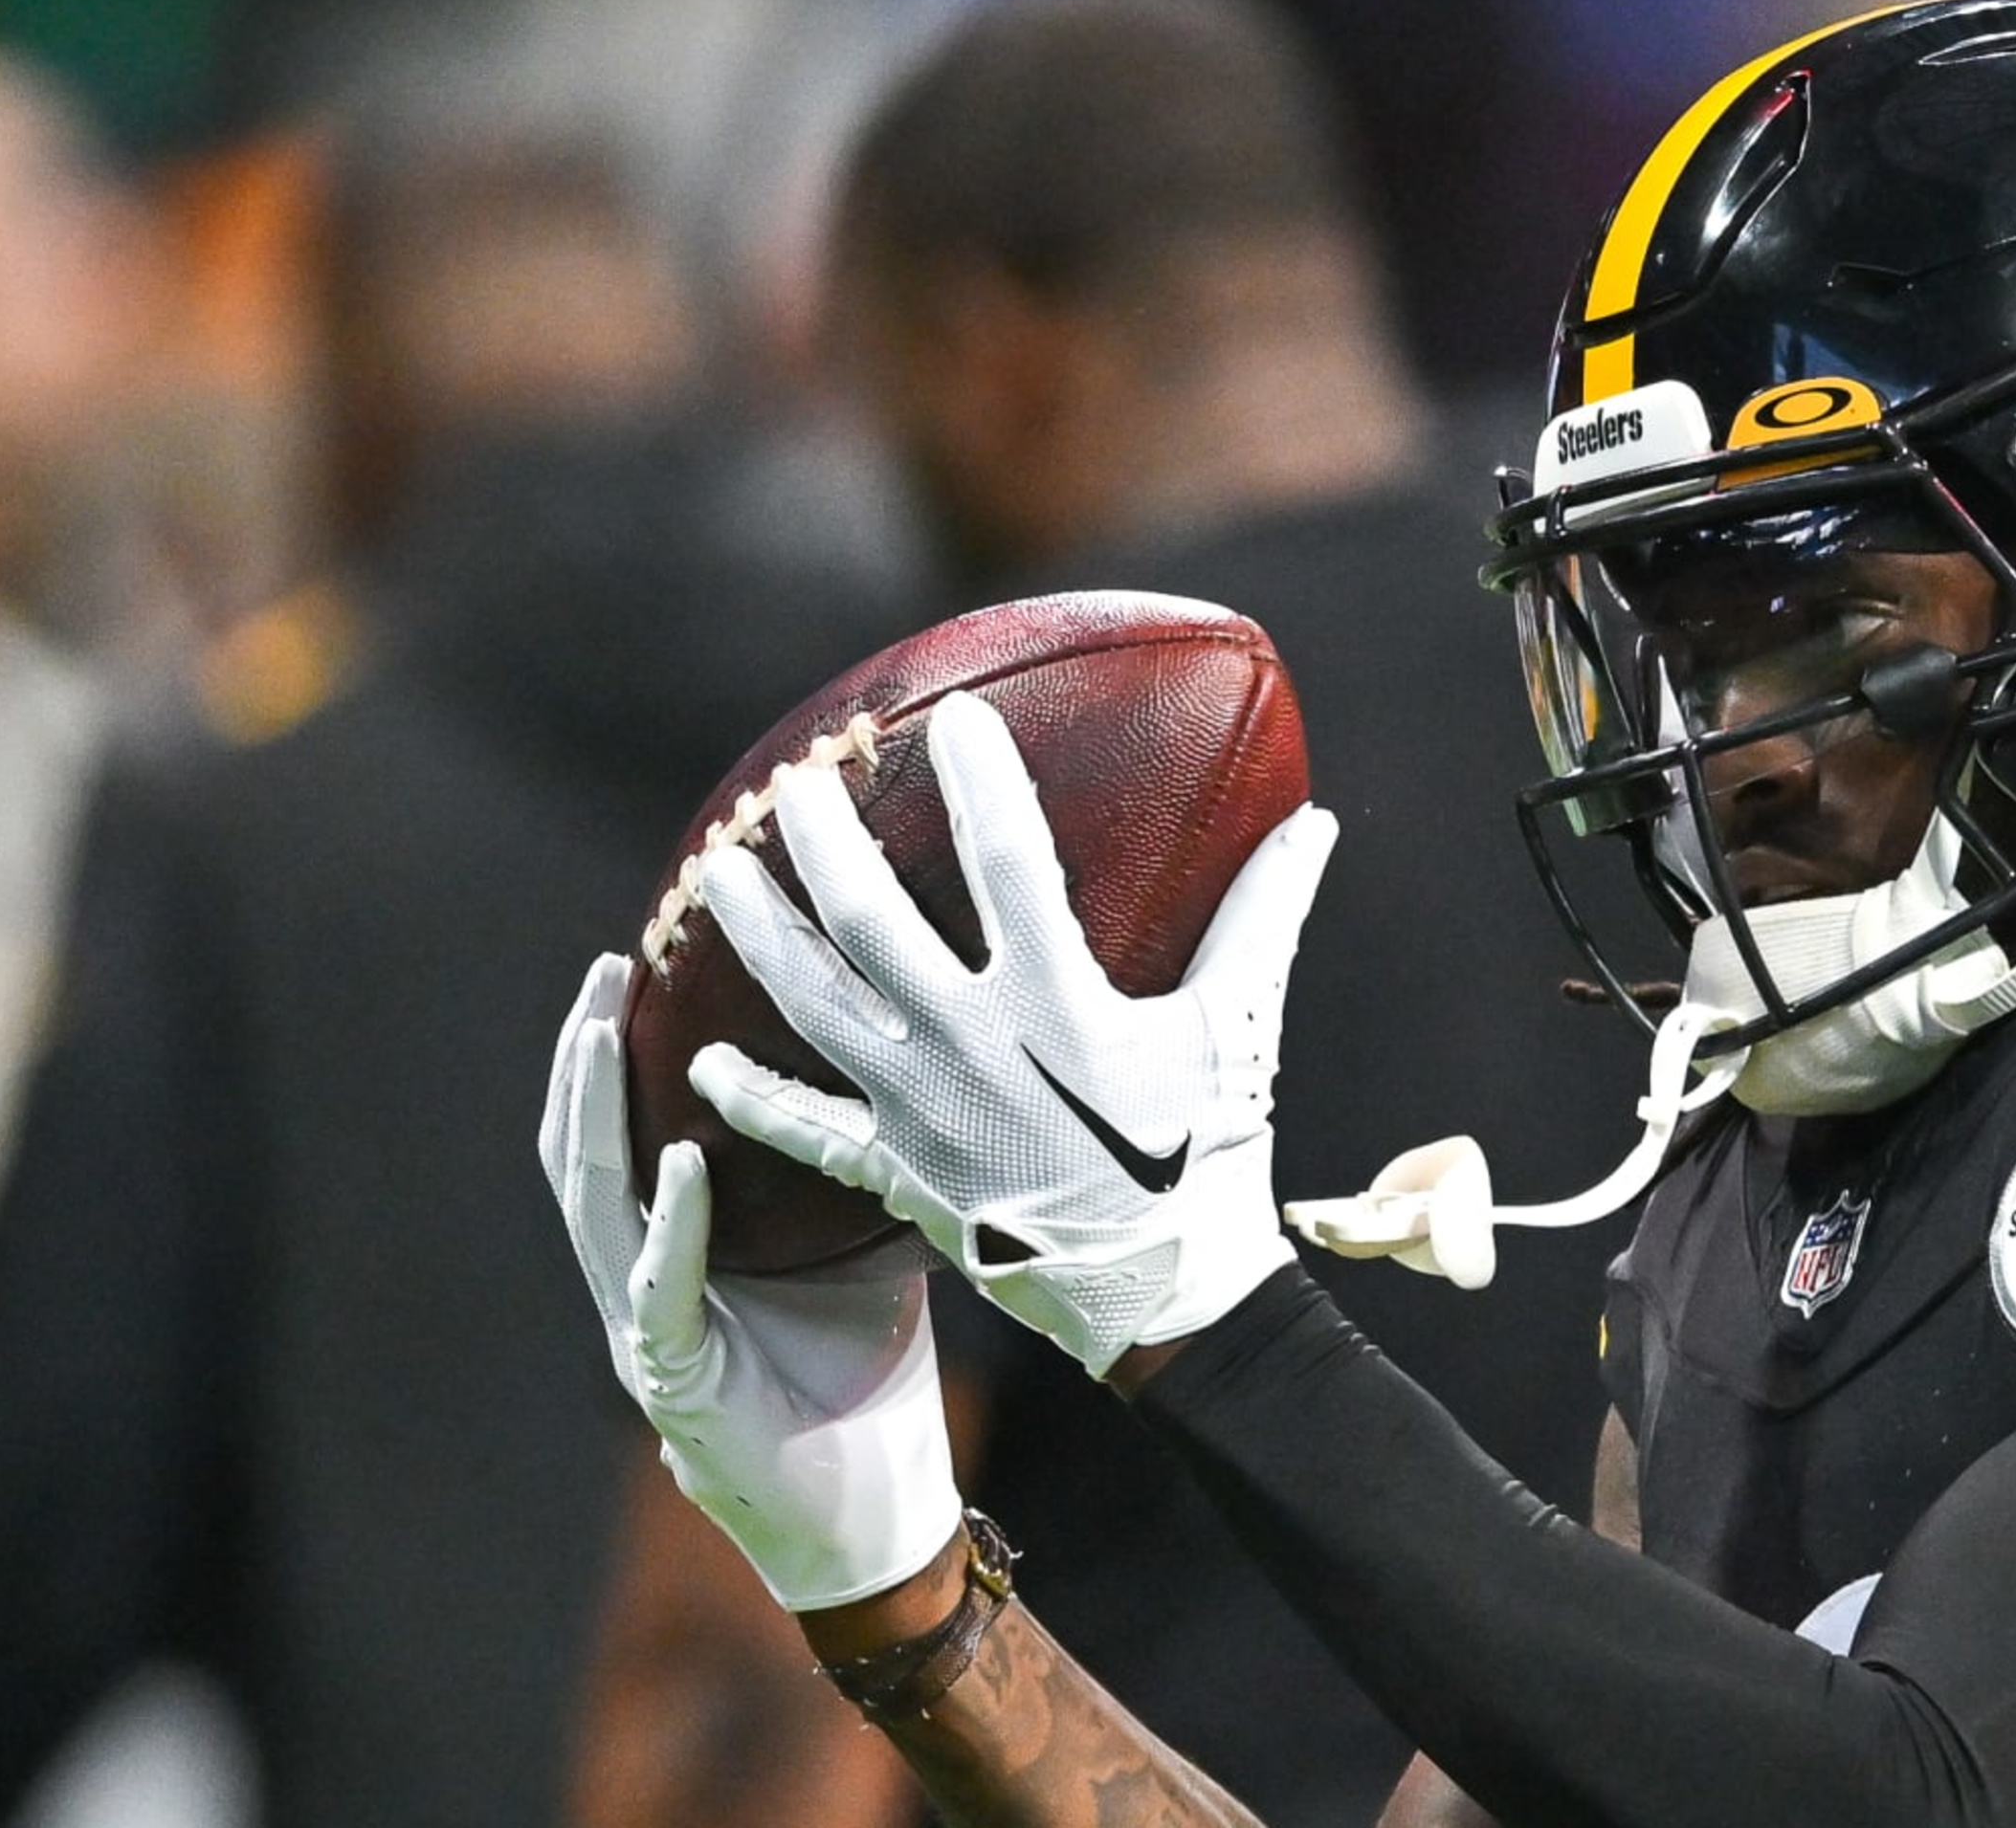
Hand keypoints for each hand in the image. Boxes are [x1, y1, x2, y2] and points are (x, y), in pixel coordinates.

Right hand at [541, 954, 962, 1610]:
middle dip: (587, 1059)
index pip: (619, 1138)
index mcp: (676, 1255)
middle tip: (607, 970)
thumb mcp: (862, 1255)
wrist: (872, 1512)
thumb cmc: (865, 1385)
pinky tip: (680, 1166)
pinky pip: (659, 1288)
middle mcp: (641, 1285)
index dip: (613, 1058)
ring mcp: (644, 1333)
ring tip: (608, 1032)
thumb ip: (854, 1178)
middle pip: (583, 1153)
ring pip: (594, 1206)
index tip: (635, 966)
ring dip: (597, 1115)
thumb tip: (917, 1079)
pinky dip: (671, 1225)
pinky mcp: (672, 1380)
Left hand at [686, 690, 1334, 1375]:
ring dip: (755, 935)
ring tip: (713, 872)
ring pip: (811, 1006)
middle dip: (822, 842)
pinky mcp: (897, 1172)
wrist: (1164, 1297)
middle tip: (796, 781)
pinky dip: (750, 1098)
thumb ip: (1266, 917)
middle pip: (867, 923)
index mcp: (1057, 1001)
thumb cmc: (1209, 1154)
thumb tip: (1316, 823)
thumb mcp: (1243, 1027)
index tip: (953, 717)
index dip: (981, 779)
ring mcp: (921, 1111)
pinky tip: (700, 1062)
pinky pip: (805, 1130)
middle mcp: (971, 1046)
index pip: (1006, 860)